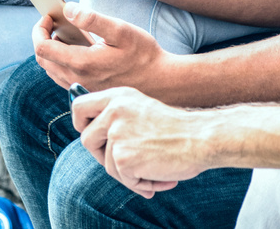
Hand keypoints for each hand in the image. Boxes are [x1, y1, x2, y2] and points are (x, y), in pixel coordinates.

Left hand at [32, 3, 170, 92]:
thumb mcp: (120, 30)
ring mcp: (81, 87)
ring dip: (51, 49)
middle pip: (42, 59)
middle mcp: (77, 79)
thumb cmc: (144, 54)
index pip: (42, 48)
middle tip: (55, 22)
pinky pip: (62, 76)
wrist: (162, 81)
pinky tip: (77, 48)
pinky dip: (61, 60)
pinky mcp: (87, 90)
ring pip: (51, 69)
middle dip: (43, 37)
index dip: (39, 29)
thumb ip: (92, 19)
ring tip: (65, 33)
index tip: (48, 17)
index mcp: (82, 64)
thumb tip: (67, 9)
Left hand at [72, 87, 199, 197]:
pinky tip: (160, 177)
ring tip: (154, 169)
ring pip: (107, 164)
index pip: (79, 106)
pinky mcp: (122, 157)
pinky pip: (123, 179)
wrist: (201, 138)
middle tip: (126, 162)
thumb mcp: (140, 108)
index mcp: (117, 97)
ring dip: (128, 173)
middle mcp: (113, 111)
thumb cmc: (176, 128)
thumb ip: (116, 115)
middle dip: (102, 155)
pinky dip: (140, 183)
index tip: (90, 133)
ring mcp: (116, 133)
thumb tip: (88, 131)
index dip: (81, 123)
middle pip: (87, 140)